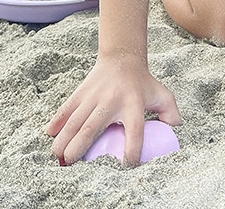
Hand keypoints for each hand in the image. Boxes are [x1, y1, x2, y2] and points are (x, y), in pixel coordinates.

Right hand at [45, 55, 180, 166]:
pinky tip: (50, 134)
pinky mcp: (81, 92)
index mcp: (133, 105)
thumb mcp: (162, 95)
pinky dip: (57, 121)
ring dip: (64, 139)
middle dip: (79, 146)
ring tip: (57, 156)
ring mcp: (93, 96)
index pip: (135, 131)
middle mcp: (111, 101)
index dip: (132, 150)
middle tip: (71, 164)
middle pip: (92, 127)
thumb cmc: (143, 83)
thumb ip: (171, 114)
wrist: (122, 58)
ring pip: (75, 119)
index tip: (126, 166)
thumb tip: (174, 131)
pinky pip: (66, 108)